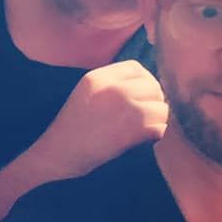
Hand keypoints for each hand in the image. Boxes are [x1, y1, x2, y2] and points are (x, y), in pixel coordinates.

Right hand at [38, 60, 166, 179]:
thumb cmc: (72, 126)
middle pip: (153, 86)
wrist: (60, 153)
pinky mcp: (135, 130)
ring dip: (156, 119)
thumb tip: (147, 84)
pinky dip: (155, 135)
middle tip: (142, 116)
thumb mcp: (85, 92)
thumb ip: (111, 84)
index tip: (138, 96)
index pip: (136, 68)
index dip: (142, 81)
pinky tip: (142, 139)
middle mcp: (115, 88)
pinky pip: (161, 127)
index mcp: (99, 77)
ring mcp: (126, 108)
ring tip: (142, 128)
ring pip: (161, 108)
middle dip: (152, 101)